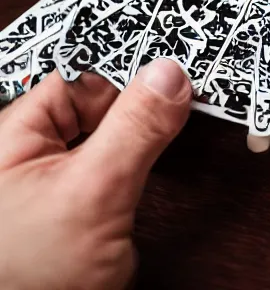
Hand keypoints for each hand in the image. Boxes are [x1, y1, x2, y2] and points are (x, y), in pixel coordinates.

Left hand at [0, 59, 190, 288]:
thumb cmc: (29, 277)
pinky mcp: (86, 207)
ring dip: (151, 127)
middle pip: (101, 104)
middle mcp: (33, 153)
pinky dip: (149, 157)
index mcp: (14, 137)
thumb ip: (134, 130)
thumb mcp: (93, 191)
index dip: (129, 67)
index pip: (80, 79)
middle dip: (146, 97)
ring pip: (116, 136)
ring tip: (190, 103)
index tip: (180, 59)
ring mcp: (62, 182)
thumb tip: (169, 75)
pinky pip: (123, 165)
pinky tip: (171, 147)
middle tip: (194, 82)